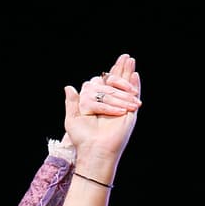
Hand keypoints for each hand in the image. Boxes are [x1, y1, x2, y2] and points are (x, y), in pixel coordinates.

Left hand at [63, 53, 140, 182]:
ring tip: (130, 59)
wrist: (96, 149)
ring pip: (124, 86)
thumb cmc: (83, 138)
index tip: (105, 73)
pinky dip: (135, 84)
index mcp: (97, 105)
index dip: (106, 76)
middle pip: (115, 83)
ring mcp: (121, 107)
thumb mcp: (72, 119)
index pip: (102, 86)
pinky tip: (135, 74)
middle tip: (125, 56)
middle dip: (120, 69)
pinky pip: (133, 95)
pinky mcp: (130, 112)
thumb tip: (68, 87)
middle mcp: (110, 105)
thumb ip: (71, 103)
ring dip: (127, 71)